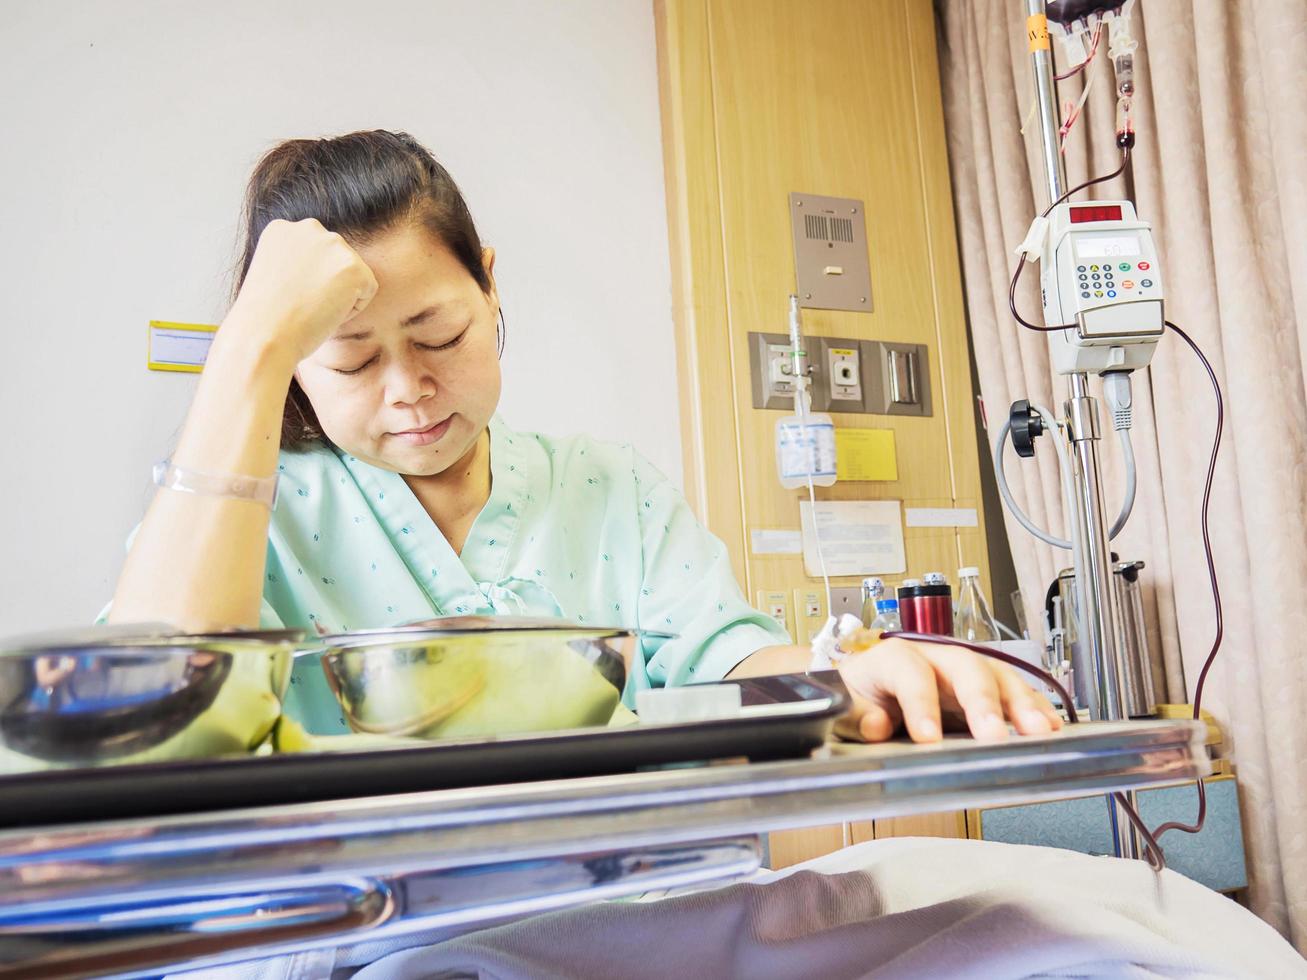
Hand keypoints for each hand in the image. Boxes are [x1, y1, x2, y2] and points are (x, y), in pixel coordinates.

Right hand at [226, 218, 378, 365]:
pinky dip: (352, 310)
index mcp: (283, 229)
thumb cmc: (265, 319)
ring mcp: (333, 244)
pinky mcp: (353, 267)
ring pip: (352, 276)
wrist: (262, 336)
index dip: (305, 283)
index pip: (316, 255)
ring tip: (309, 308)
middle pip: (336, 262)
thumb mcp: (275, 275)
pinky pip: (367, 291)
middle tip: (299, 304)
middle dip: (325, 286)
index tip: (287, 296)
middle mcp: (309, 228)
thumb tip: (325, 272)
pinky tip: (324, 313)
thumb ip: (299, 263)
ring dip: (338, 297)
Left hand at [834, 638, 1062, 742]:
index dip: (920, 703)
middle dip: (982, 700)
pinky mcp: (983, 686)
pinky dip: (1035, 707)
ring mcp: (962, 669)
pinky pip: (1014, 690)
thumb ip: (857, 715)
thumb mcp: (845, 706)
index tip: (928, 738)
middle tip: (993, 735)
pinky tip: (1051, 726)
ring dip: (1021, 703)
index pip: (910, 672)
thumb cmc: (857, 696)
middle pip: (964, 666)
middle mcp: (933, 656)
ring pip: (996, 674)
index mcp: (893, 657)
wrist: (863, 687)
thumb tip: (875, 724)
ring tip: (1040, 731)